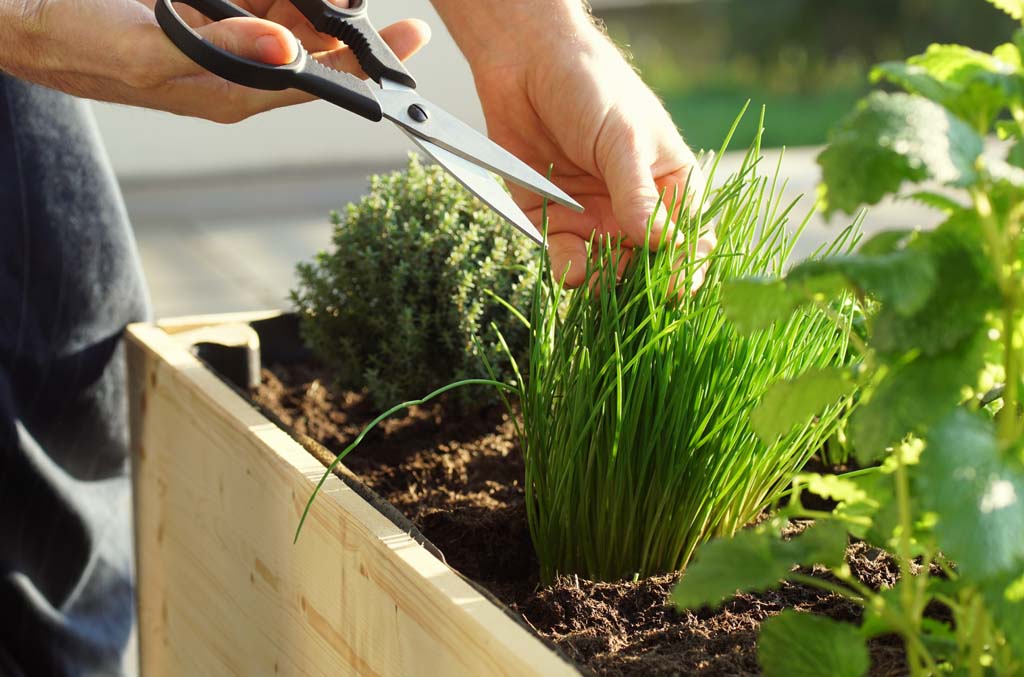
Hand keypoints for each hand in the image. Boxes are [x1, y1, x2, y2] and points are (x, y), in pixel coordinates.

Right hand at [0, 0, 428, 121]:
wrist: (23, 18)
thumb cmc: (75, 41)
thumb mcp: (147, 47)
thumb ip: (222, 52)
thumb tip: (292, 55)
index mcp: (230, 93)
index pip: (316, 84)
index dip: (366, 66)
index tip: (408, 39)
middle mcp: (235, 71)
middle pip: (313, 50)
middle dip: (352, 25)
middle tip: (388, 7)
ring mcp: (221, 40)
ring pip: (290, 17)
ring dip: (318, 0)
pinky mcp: (205, 14)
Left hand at [436, 3, 711, 287]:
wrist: (525, 65)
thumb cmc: (591, 88)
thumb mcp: (622, 139)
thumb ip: (637, 194)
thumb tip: (661, 243)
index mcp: (669, 185)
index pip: (689, 237)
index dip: (687, 264)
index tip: (678, 284)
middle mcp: (635, 209)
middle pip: (648, 264)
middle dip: (642, 282)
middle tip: (633, 291)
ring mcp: (595, 218)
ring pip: (608, 270)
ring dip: (605, 282)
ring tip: (598, 279)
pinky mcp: (553, 221)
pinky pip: (565, 257)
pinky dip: (569, 270)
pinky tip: (572, 271)